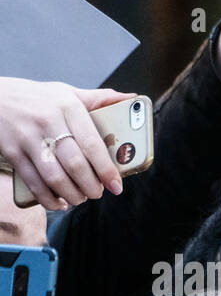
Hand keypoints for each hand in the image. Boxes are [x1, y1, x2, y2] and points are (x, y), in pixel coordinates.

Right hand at [0, 77, 131, 209]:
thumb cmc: (37, 98)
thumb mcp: (67, 93)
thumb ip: (99, 99)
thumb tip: (133, 98)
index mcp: (67, 106)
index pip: (92, 144)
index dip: (107, 170)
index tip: (116, 185)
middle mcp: (48, 121)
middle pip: (75, 164)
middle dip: (91, 187)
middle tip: (97, 193)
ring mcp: (27, 137)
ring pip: (55, 177)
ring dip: (72, 195)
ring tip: (80, 198)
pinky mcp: (11, 151)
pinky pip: (34, 182)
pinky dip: (49, 198)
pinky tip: (59, 202)